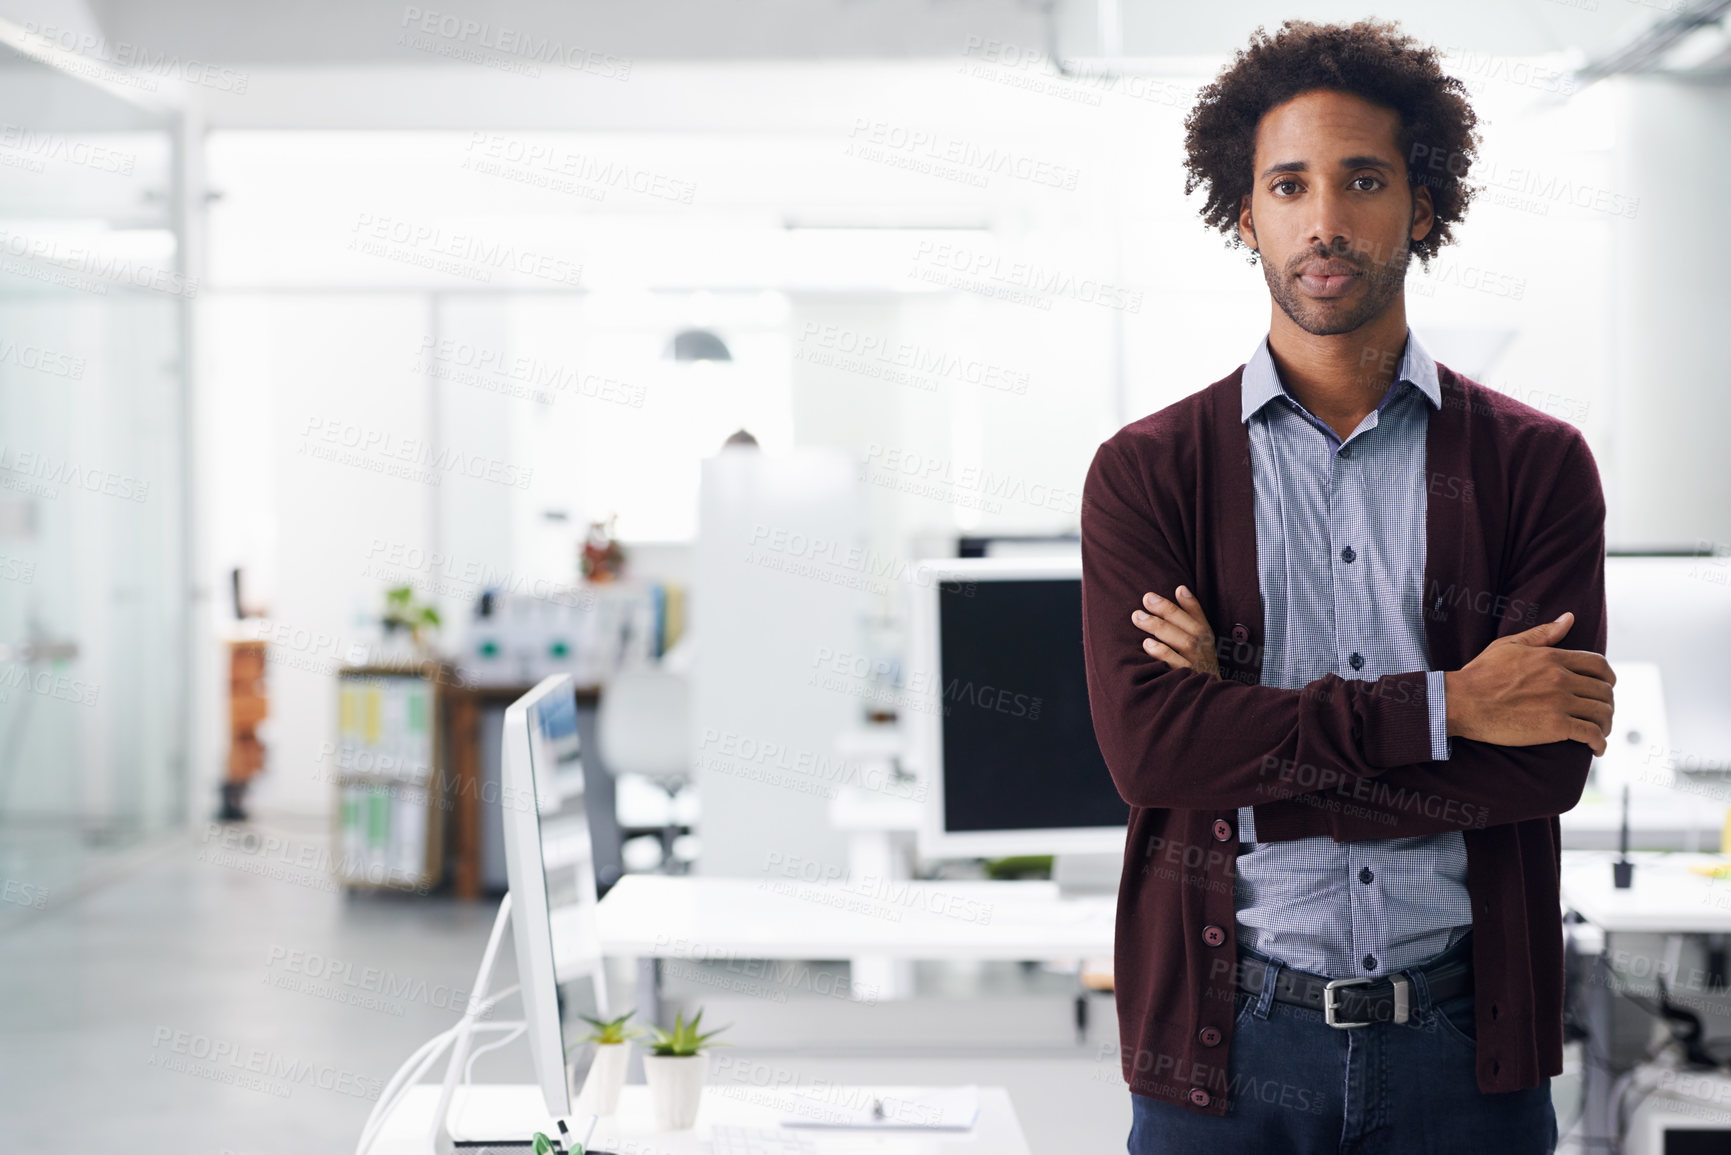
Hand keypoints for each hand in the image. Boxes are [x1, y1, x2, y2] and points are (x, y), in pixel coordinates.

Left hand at [1131, 586, 1220, 678]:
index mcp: (1208, 642)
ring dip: (1161, 628)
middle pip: (1190, 628)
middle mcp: (1206, 653)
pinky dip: (1162, 653)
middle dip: (1167, 611)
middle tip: (1145, 599)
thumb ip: (1191, 616)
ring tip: (1138, 617)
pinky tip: (1147, 644)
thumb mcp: (1200, 644)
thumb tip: (1181, 588)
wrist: (1210, 707)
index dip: (1190, 603)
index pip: (1201, 618)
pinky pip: (1176, 666)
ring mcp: (1198, 668)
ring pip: (1184, 643)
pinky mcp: (1189, 683)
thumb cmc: (1198, 668)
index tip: (1176, 588)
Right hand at [1445, 611, 1615, 754]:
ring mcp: (1559, 702)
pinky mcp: (1555, 726)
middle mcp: (1561, 678)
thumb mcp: (1509, 645)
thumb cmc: (1480, 674)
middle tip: (1599, 714)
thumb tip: (1569, 618)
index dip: (1608, 678)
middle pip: (1604, 691)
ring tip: (1600, 732)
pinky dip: (1600, 743)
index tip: (1605, 687)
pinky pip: (1591, 734)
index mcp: (1552, 658)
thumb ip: (1543, 633)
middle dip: (1607, 703)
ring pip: (1602, 712)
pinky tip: (1596, 749)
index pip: (1599, 665)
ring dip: (1606, 724)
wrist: (1462, 702)